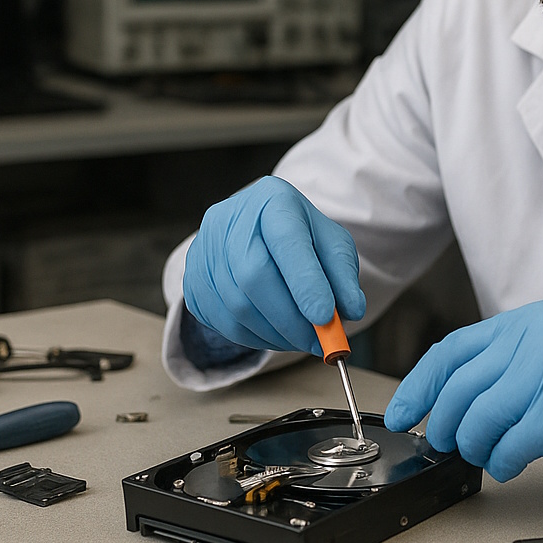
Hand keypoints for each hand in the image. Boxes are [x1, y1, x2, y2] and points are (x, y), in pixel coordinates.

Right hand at [183, 176, 364, 355]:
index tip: (325, 318)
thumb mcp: (332, 245)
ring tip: (301, 338)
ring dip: (275, 334)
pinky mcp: (192, 277)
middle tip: (317, 342)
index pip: (286, 242)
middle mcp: (231, 219)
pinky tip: (275, 335)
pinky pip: (221, 321)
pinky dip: (253, 338)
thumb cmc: (300, 236)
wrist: (259, 229)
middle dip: (290, 319)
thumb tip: (349, 311)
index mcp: (273, 200)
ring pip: (236, 305)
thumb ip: (343, 276)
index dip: (305, 283)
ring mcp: (205, 247)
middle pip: (254, 277)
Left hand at [384, 301, 542, 481]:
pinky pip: (510, 445)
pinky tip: (510, 464)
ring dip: (474, 446)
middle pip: (461, 386)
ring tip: (487, 454)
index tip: (402, 413)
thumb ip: (507, 368)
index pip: (454, 350)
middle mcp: (538, 336)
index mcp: (529, 320)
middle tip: (446, 443)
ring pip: (481, 418)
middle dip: (444, 423)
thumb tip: (448, 407)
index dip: (419, 386)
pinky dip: (502, 462)